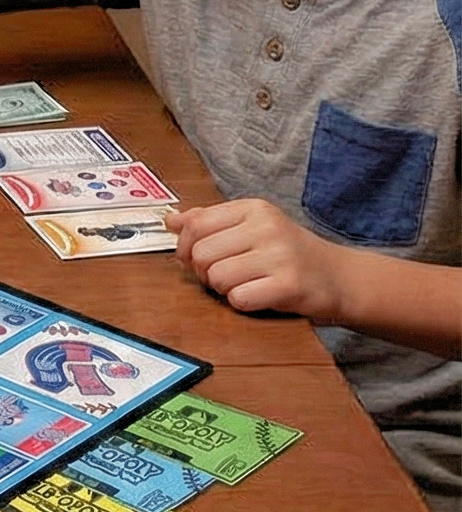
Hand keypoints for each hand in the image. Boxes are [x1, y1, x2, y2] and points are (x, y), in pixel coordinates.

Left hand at [169, 198, 344, 320]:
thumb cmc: (288, 254)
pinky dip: (243, 303)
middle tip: (226, 276)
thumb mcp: (251, 228)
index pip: (194, 224)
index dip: (185, 248)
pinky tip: (261, 295)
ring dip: (224, 289)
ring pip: (216, 277)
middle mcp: (267, 227)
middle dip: (204, 272)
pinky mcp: (289, 285)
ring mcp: (280, 255)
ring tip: (247, 284)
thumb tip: (170, 219)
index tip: (195, 258)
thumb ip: (209, 222)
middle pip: (200, 254)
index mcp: (253, 209)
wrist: (341, 278)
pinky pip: (238, 299)